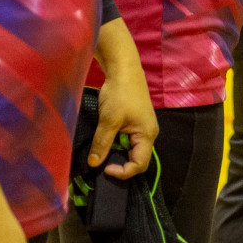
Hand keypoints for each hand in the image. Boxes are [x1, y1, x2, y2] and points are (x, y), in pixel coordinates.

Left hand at [90, 20, 157, 178]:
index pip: (140, 164)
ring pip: (131, 150)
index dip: (122, 171)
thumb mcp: (109, 120)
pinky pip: (128, 141)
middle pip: (138, 159)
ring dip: (117, 154)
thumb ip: (102, 143)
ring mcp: (142, 128)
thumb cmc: (120, 94)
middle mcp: (148, 134)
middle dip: (120, 164)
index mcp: (147, 135)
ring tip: (101, 153)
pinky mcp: (135, 122)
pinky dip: (117, 145)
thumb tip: (94, 164)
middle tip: (101, 163)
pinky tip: (105, 141)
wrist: (124, 70)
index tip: (104, 168)